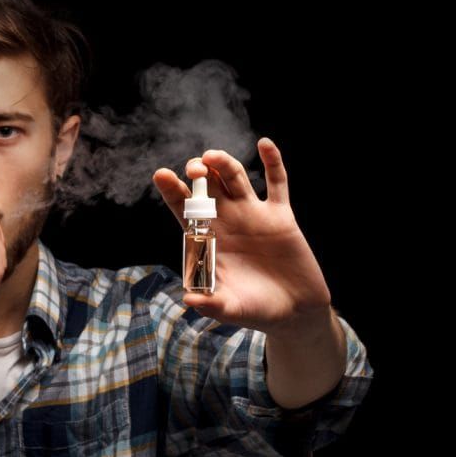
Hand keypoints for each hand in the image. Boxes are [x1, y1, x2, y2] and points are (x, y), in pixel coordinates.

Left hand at [152, 137, 332, 338]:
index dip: (173, 191)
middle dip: (199, 174)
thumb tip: (189, 299)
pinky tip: (264, 143)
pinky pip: (277, 183)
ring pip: (236, 179)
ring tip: (213, 157)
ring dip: (225, 164)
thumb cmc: (256, 311)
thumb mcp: (232, 309)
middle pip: (207, 187)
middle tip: (194, 169)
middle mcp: (227, 221)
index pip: (184, 209)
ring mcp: (254, 215)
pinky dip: (273, 162)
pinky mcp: (281, 216)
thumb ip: (211, 303)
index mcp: (208, 239)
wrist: (294, 313)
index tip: (161, 175)